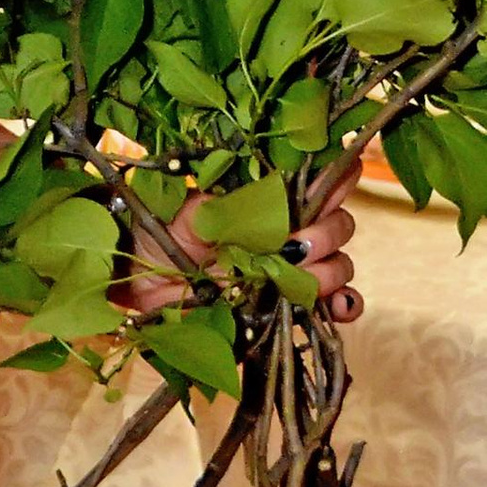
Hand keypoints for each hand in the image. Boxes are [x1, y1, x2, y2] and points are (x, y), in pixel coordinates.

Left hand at [131, 187, 359, 326]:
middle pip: (338, 225)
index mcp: (269, 202)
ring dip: (330, 269)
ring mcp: (291, 271)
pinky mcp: (288, 305)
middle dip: (327, 232)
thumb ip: (227, 206)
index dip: (335, 180)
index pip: (318, 183)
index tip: (333, 184)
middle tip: (296, 245)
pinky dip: (344, 304)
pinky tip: (336, 306)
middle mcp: (287, 233)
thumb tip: (265, 207)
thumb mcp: (187, 214)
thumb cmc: (160, 238)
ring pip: (339, 263)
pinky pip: (334, 305)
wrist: (142, 287)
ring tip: (299, 274)